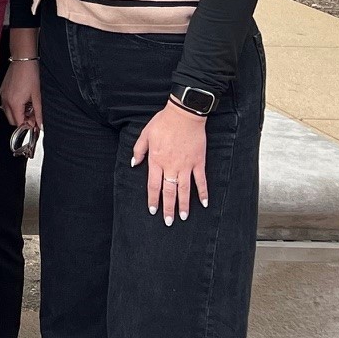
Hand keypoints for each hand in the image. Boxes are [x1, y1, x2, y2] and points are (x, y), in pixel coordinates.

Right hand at [0, 60, 41, 133]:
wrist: (22, 61)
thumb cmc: (30, 76)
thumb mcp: (37, 96)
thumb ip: (38, 113)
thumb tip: (40, 124)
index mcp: (14, 104)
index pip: (18, 123)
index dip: (27, 126)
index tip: (34, 124)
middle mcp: (5, 101)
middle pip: (11, 120)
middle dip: (21, 121)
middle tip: (32, 115)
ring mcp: (2, 96)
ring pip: (7, 113)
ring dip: (16, 114)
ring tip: (27, 106)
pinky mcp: (2, 91)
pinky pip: (5, 104)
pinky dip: (12, 106)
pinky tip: (21, 100)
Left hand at [133, 101, 208, 224]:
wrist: (184, 114)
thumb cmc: (163, 123)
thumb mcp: (145, 134)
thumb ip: (139, 150)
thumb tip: (134, 164)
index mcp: (156, 160)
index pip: (153, 185)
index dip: (153, 199)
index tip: (153, 211)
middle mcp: (170, 166)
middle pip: (169, 191)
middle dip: (168, 208)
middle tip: (169, 222)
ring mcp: (186, 165)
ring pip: (184, 189)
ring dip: (184, 204)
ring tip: (183, 217)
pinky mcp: (198, 162)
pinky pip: (201, 180)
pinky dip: (203, 192)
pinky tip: (204, 204)